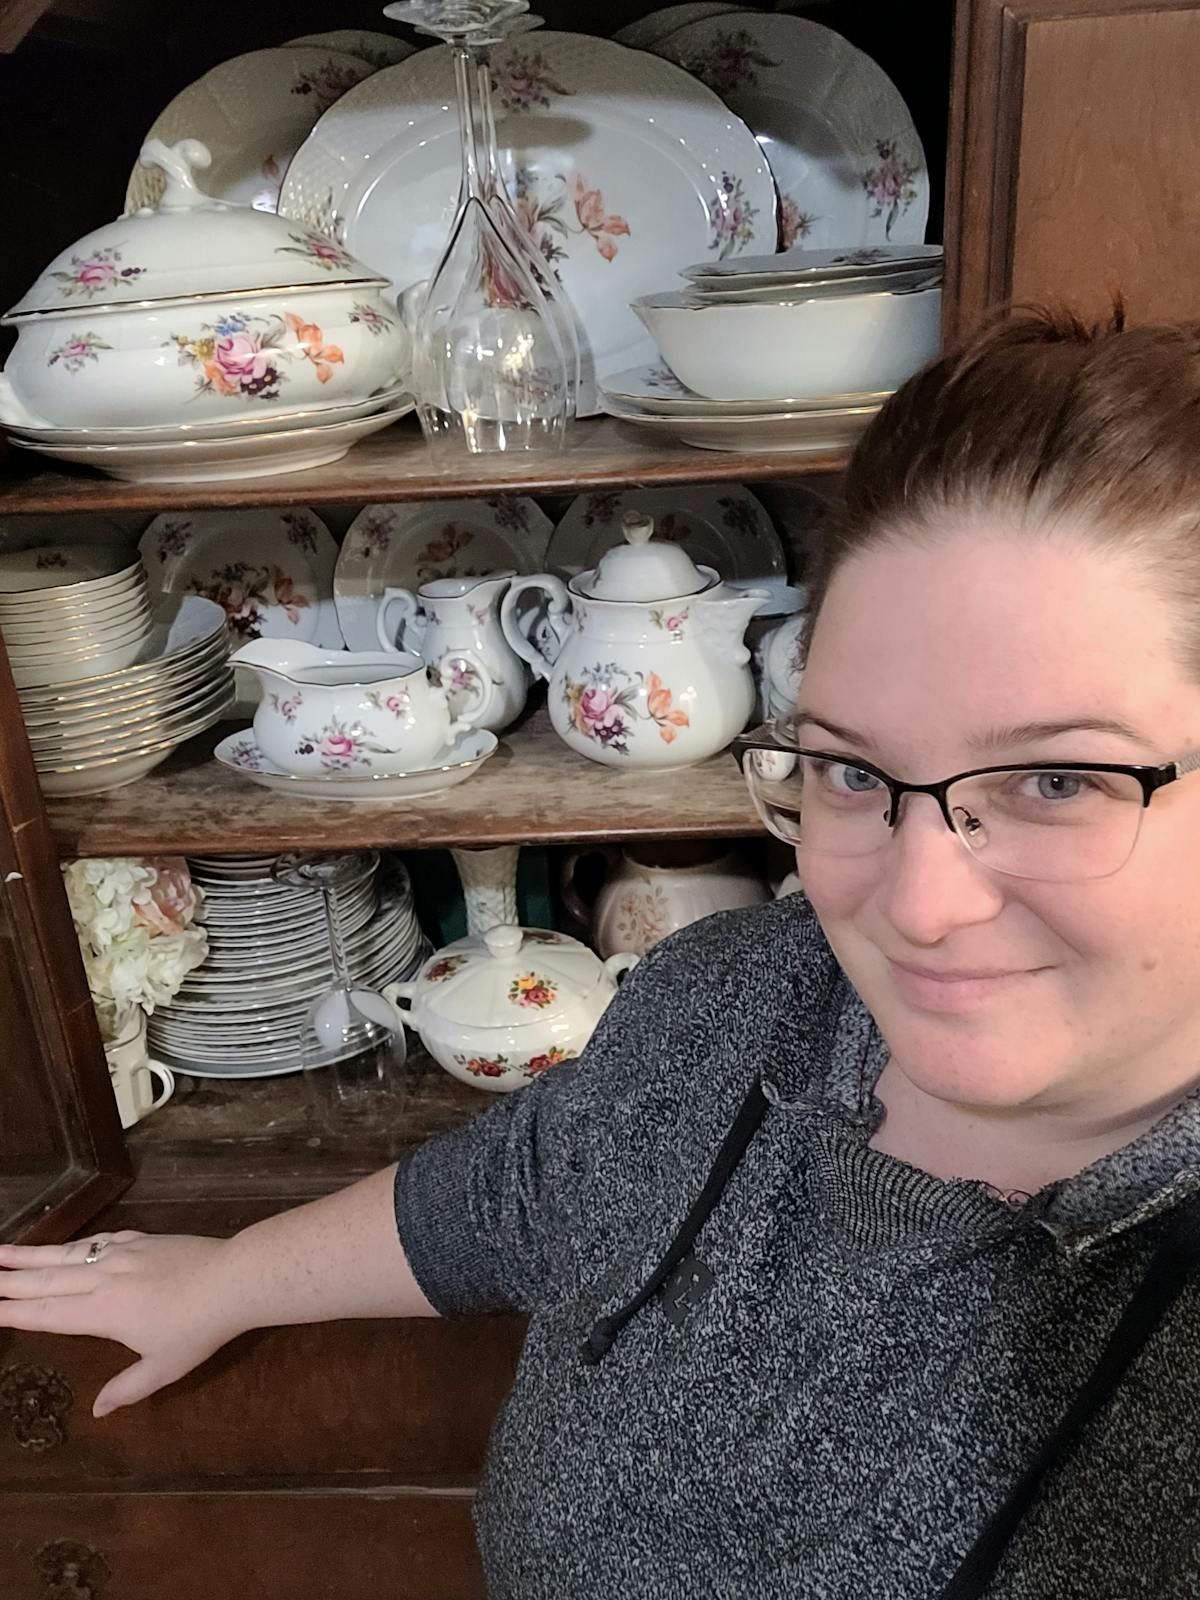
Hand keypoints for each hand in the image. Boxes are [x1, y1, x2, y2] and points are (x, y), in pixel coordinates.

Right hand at [0, 1231, 243, 1416]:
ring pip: (67, 1254)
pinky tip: (66, 1246)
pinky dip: (75, 1244)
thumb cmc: (199, 1329)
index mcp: (102, 1312)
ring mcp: (123, 1254)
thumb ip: (127, 1388)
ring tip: (1, 1252)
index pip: (46, 1314)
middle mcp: (104, 1279)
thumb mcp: (162, 1367)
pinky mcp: (143, 1240)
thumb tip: (97, 1410)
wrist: (233, 1278)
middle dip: (9, 1280)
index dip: (12, 1312)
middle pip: (46, 1280)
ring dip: (30, 1255)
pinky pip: (99, 1241)